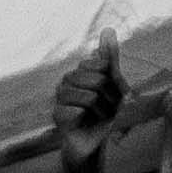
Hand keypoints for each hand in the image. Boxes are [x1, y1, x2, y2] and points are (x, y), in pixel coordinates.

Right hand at [54, 22, 125, 171]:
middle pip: (98, 80)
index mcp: (80, 71)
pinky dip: (90, 121)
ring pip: (89, 96)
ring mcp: (59, 97)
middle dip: (111, 99)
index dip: (114, 82)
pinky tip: (87, 124)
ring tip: (100, 118)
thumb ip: (109, 58)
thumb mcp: (114, 85)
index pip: (101, 64)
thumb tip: (108, 29)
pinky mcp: (56, 114)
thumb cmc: (107, 114)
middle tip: (110, 110)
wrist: (98, 143)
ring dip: (103, 111)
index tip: (115, 94)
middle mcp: (67, 80)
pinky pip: (78, 111)